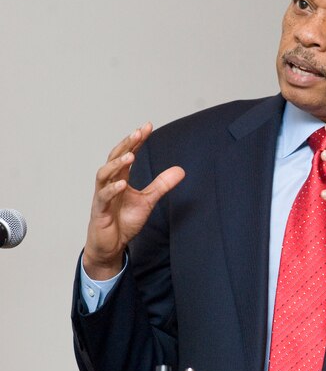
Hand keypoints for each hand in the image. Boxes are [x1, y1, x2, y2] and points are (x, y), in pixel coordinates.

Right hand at [83, 122, 184, 279]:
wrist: (110, 245)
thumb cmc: (123, 221)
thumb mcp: (147, 201)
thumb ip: (161, 185)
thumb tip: (181, 170)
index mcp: (120, 178)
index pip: (127, 153)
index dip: (136, 140)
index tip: (147, 126)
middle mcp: (109, 183)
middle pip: (114, 158)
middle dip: (126, 144)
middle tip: (139, 132)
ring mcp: (102, 196)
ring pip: (104, 174)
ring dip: (117, 164)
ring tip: (130, 155)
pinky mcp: (100, 211)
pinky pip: (103, 197)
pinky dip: (112, 190)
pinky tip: (122, 184)